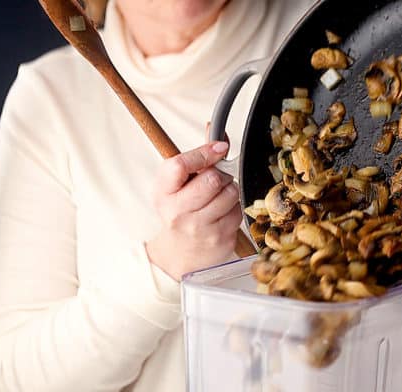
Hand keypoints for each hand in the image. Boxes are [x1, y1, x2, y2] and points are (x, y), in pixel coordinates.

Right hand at [146, 141, 241, 279]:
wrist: (180, 253)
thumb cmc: (179, 212)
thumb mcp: (177, 185)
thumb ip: (196, 157)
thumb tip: (213, 128)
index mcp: (163, 193)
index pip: (180, 165)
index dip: (203, 153)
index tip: (219, 147)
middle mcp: (178, 212)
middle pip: (212, 179)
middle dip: (219, 174)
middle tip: (215, 179)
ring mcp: (200, 227)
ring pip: (230, 193)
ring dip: (229, 191)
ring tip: (217, 198)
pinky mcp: (220, 238)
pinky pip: (238, 211)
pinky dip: (234, 208)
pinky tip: (222, 213)